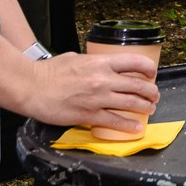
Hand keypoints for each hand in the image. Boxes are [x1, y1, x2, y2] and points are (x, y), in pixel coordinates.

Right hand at [16, 50, 158, 135]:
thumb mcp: (75, 58)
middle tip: (154, 95)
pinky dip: (129, 126)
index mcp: (100, 62)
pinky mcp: (89, 115)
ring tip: (150, 109)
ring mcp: (98, 98)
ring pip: (131, 104)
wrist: (31, 87)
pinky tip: (136, 127)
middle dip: (151, 92)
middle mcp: (103, 79)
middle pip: (138, 86)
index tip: (152, 73)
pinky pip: (115, 122)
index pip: (135, 62)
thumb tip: (100, 65)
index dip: (148, 69)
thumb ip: (92, 62)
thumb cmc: (49, 72)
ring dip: (145, 108)